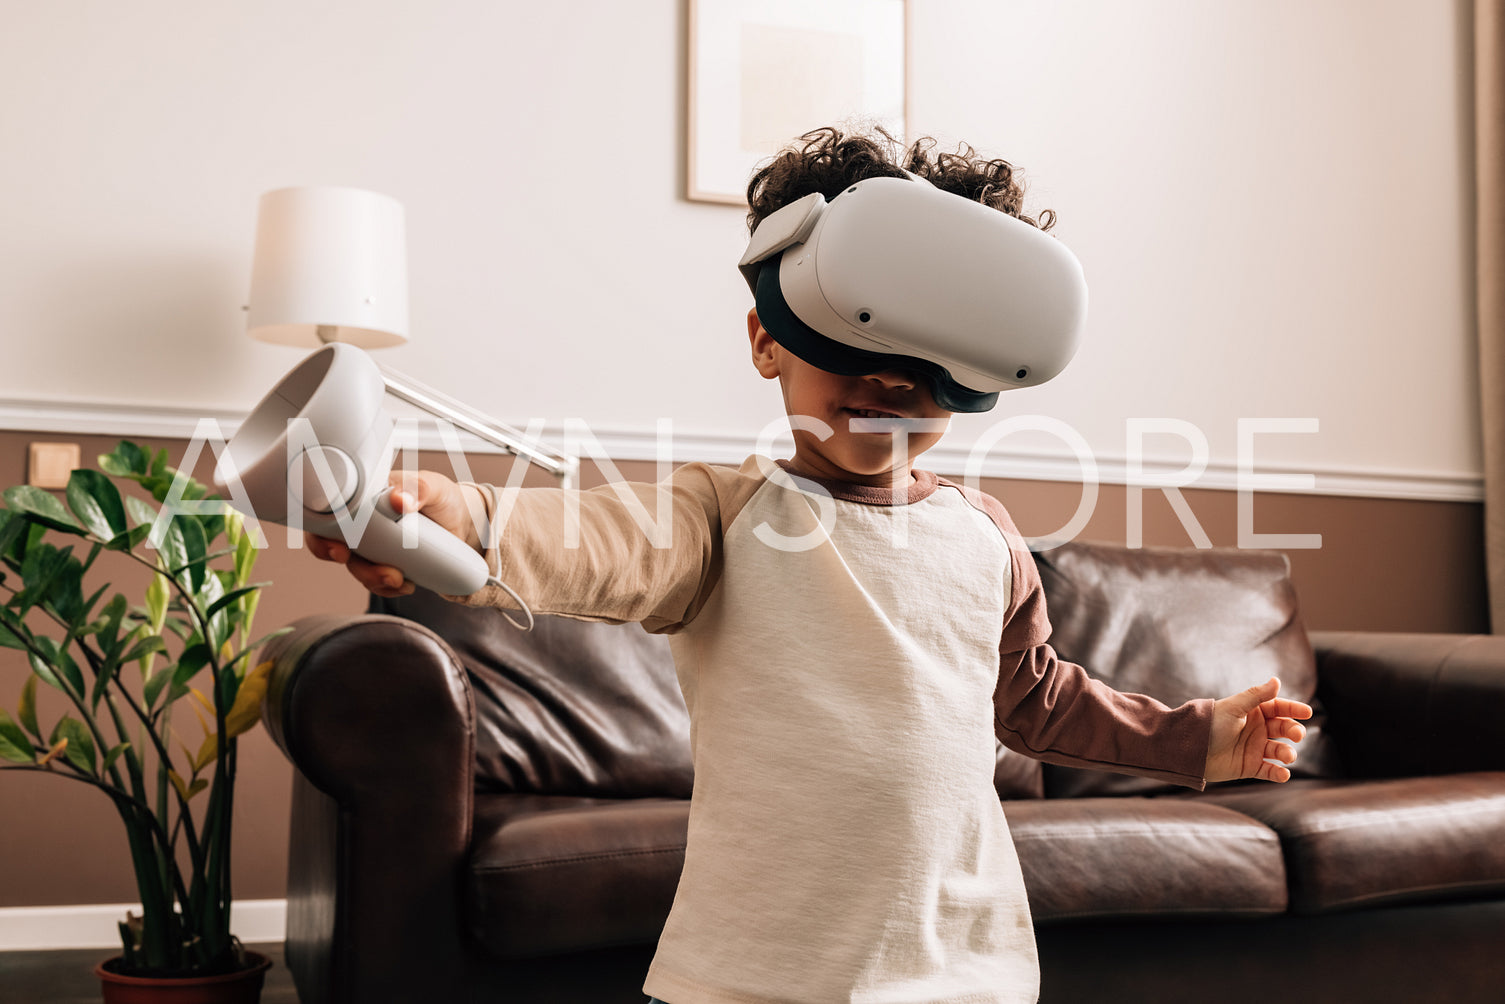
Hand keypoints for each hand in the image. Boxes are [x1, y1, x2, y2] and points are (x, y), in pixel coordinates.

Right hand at [305, 470, 470, 596]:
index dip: (322, 536)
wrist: (462, 523)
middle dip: (351, 565)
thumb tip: (398, 500)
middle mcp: (362, 524)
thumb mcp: (434, 487)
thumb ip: (418, 489)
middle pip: (338, 548)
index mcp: (364, 498)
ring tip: (399, 579)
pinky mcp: (387, 565)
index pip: (329, 516)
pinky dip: (390, 588)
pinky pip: (378, 582)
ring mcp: (373, 547)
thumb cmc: (442, 498)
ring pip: (359, 568)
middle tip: (374, 568)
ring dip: (374, 579)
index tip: (338, 550)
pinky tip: (408, 585)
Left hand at [1204, 677, 1312, 782]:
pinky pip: (1269, 771)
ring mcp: (1255, 748)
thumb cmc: (1210, 723)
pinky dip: (1278, 774)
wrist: (1190, 748)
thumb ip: (1256, 696)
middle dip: (1293, 731)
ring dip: (1287, 753)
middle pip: (1283, 729)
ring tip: (1287, 755)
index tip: (1307, 712)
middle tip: (1297, 734)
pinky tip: (1283, 774)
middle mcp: (1257, 729)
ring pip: (1280, 750)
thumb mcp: (1233, 707)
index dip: (1293, 709)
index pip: (1279, 708)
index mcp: (1253, 712)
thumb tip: (1276, 681)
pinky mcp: (1250, 766)